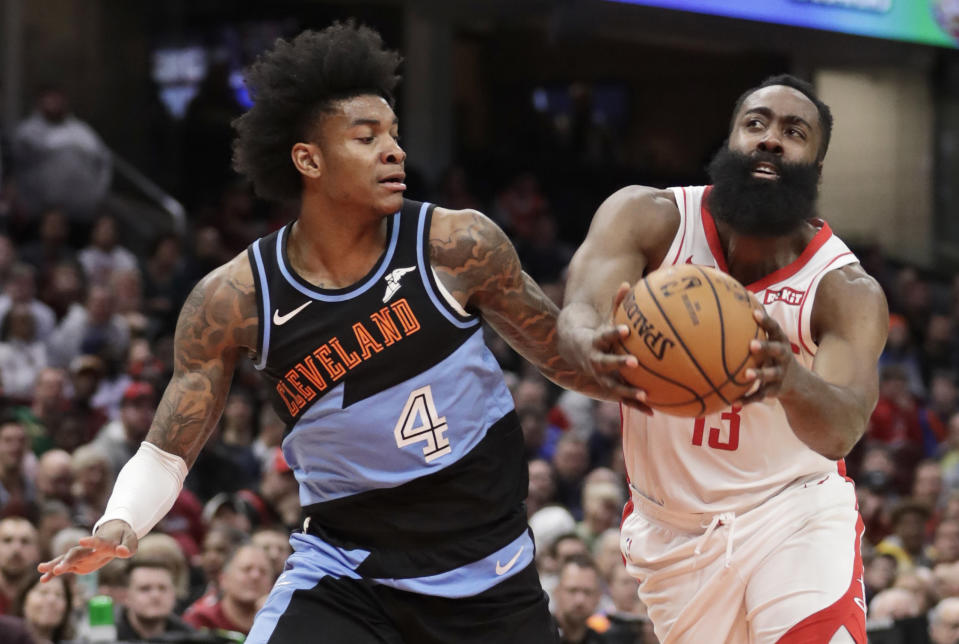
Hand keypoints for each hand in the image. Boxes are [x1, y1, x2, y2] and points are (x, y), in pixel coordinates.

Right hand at [37, 519, 137, 581]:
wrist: (113, 533)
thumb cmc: (123, 538)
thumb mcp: (130, 542)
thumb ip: (127, 548)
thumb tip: (122, 552)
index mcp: (102, 542)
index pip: (96, 541)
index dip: (90, 541)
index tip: (82, 540)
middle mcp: (88, 548)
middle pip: (76, 553)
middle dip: (67, 560)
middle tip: (58, 569)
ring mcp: (81, 555)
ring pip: (65, 559)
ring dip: (55, 565)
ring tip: (41, 570)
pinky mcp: (78, 562)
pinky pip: (64, 568)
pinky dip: (54, 574)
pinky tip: (43, 580)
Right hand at [567, 283, 651, 413]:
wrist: (575, 352)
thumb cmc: (598, 332)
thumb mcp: (604, 318)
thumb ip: (616, 303)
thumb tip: (627, 283)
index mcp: (597, 342)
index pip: (605, 336)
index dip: (614, 333)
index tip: (626, 330)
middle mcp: (596, 361)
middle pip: (606, 363)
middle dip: (619, 364)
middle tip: (634, 362)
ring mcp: (600, 377)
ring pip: (613, 386)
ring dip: (627, 391)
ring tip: (644, 395)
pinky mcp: (608, 387)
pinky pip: (623, 398)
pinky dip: (636, 404)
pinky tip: (654, 412)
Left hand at [740, 308, 795, 403]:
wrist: (798, 383)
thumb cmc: (775, 353)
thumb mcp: (772, 339)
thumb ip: (759, 322)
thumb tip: (742, 294)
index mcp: (780, 342)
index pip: (775, 329)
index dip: (766, 321)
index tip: (755, 313)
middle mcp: (784, 357)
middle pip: (777, 351)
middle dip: (766, 347)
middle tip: (751, 345)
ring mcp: (781, 374)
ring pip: (770, 375)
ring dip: (759, 375)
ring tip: (746, 375)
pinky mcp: (775, 391)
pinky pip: (760, 395)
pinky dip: (747, 399)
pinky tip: (733, 403)